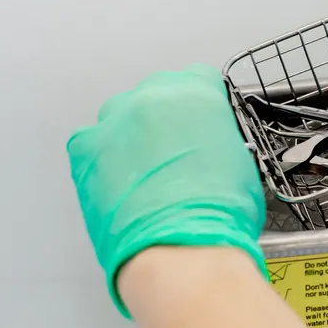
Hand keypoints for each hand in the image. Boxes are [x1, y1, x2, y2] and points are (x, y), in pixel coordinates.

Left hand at [67, 64, 266, 316]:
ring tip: (144, 176)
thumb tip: (210, 149)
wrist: (183, 248)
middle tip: (175, 157)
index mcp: (197, 92)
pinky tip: (117, 183)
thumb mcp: (240, 163)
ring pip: (120, 116)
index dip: (200, 106)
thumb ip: (219, 140)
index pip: (198, 79)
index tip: (200, 124)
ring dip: (131, 138)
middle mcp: (153, 96)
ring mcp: (115, 121)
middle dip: (163, 121)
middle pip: (155, 94)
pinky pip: (89, 142)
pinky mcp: (86, 150)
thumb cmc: (219, 213)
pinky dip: (100, 158)